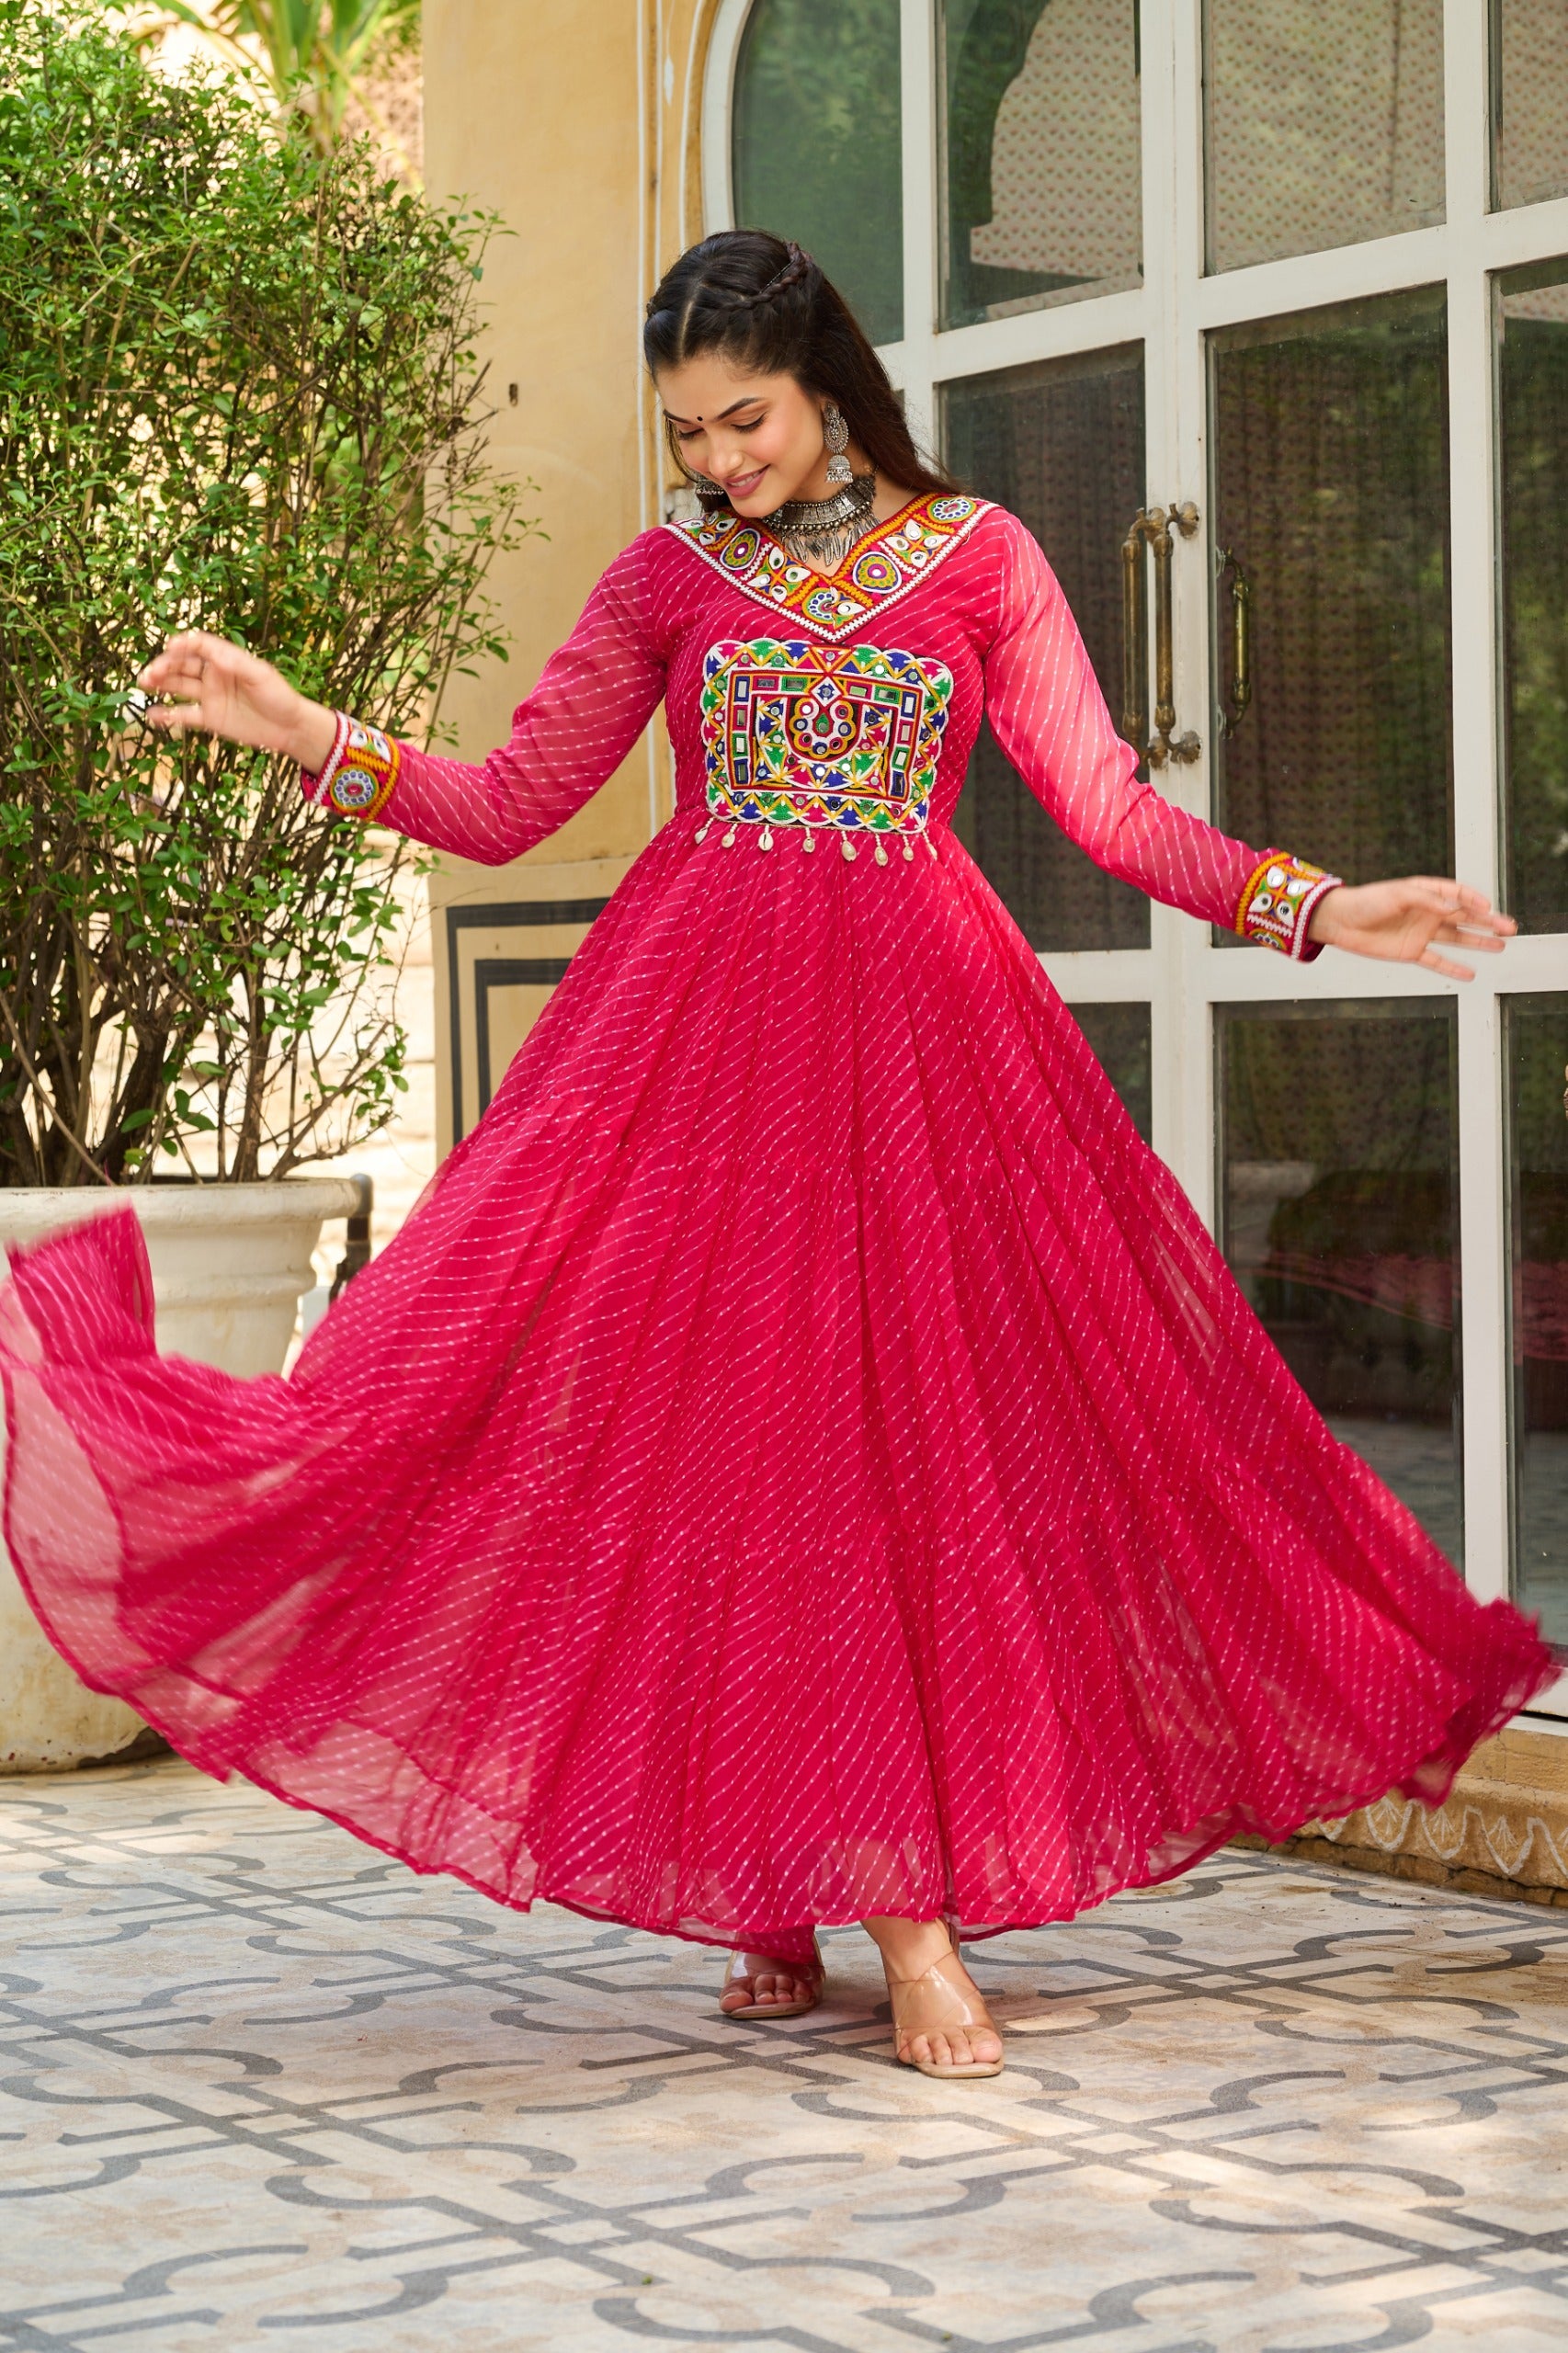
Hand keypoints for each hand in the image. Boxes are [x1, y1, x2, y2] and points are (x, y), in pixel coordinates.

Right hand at [136, 632, 337, 771]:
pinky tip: (151, 713)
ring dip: (160, 683)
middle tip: (150, 673)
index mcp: (225, 659)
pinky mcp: (210, 718)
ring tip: (143, 682)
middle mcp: (213, 675)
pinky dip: (167, 715)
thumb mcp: (261, 674)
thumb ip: (236, 663)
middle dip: (165, 666)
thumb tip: (213, 653)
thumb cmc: (279, 696)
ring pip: (179, 686)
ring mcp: (209, 696)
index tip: (170, 646)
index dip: (184, 644)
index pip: (199, 646)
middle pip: (182, 665)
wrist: (290, 727)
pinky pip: (185, 715)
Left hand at [1307, 877, 1514, 980]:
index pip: (1459, 894)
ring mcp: (1421, 933)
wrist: (1341, 921)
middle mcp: (1428, 912)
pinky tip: (1471, 973)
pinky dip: (1453, 967)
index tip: (1487, 908)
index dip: (1475, 900)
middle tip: (1510, 927)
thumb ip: (1428, 900)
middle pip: (1465, 917)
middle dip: (1488, 922)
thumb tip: (1456, 907)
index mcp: (1427, 892)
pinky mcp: (1411, 952)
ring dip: (1479, 941)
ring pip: (1457, 938)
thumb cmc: (1367, 901)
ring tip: (1501, 945)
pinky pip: (1437, 961)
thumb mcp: (1399, 894)